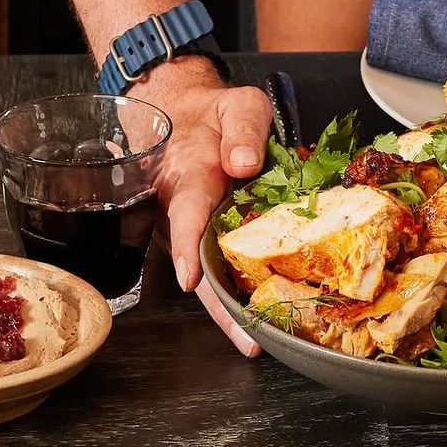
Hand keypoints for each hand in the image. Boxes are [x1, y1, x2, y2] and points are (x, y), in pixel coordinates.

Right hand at [128, 57, 271, 357]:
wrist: (185, 115)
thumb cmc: (213, 115)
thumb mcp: (236, 104)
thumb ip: (243, 129)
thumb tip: (244, 164)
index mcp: (189, 177)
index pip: (185, 215)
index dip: (187, 249)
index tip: (190, 279)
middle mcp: (183, 212)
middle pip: (196, 266)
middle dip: (218, 307)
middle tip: (247, 340)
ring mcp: (191, 230)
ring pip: (206, 276)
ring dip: (228, 311)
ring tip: (256, 342)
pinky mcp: (204, 238)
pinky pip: (218, 269)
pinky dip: (236, 295)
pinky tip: (262, 318)